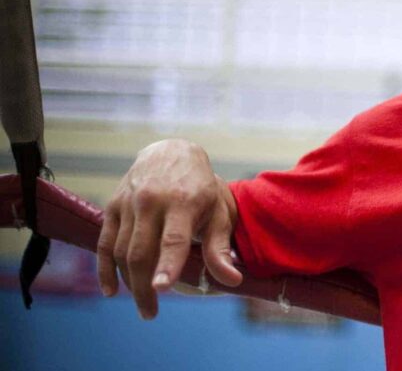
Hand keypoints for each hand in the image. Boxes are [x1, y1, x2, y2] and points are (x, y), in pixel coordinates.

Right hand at [96, 138, 242, 318]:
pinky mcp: (112, 207)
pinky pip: (104, 243)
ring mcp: (129, 203)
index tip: (162, 288)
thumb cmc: (200, 189)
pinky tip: (111, 290)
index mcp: (183, 202)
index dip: (168, 264)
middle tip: (150, 313)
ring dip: (129, 282)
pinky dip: (104, 269)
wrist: (170, 153)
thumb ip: (219, 247)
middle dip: (144, 287)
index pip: (173, 238)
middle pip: (142, 252)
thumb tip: (232, 281)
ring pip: (121, 251)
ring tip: (144, 303)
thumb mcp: (218, 212)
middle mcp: (152, 202)